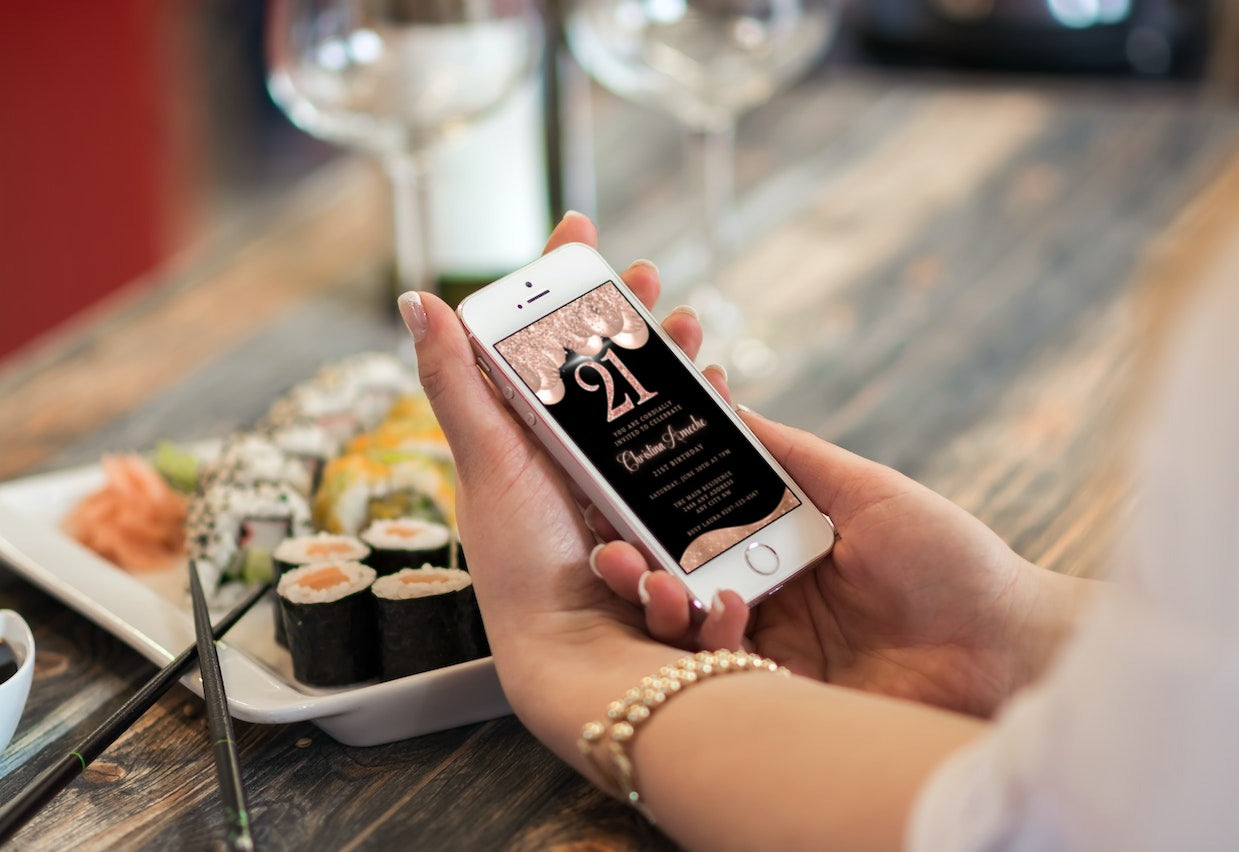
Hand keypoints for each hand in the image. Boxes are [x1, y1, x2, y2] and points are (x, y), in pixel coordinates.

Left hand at [397, 212, 730, 745]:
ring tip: (693, 333)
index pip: (541, 335)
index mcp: (523, 427)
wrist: (579, 648)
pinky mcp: (658, 504)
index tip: (582, 228)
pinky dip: (702, 416)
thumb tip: (416, 298)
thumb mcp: (486, 458)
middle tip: (650, 278)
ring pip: (651, 397)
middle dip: (632, 311)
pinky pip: (683, 446)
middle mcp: (568, 446)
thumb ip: (455, 381)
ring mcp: (616, 475)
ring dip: (675, 357)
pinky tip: (717, 399)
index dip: (562, 280)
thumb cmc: (519, 558)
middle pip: (606, 359)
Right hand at [592, 401, 1093, 718]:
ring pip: (685, 627)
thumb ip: (790, 454)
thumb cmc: (949, 558)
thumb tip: (728, 403)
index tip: (613, 486)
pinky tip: (719, 615)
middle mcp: (762, 595)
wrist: (1007, 645)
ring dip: (659, 602)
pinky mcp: (781, 697)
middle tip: (611, 550)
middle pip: (675, 577)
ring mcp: (770, 648)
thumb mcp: (863, 489)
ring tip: (658, 584)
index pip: (693, 523)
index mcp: (775, 544)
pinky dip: (708, 642)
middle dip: (632, 563)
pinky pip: (722, 673)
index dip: (650, 508)